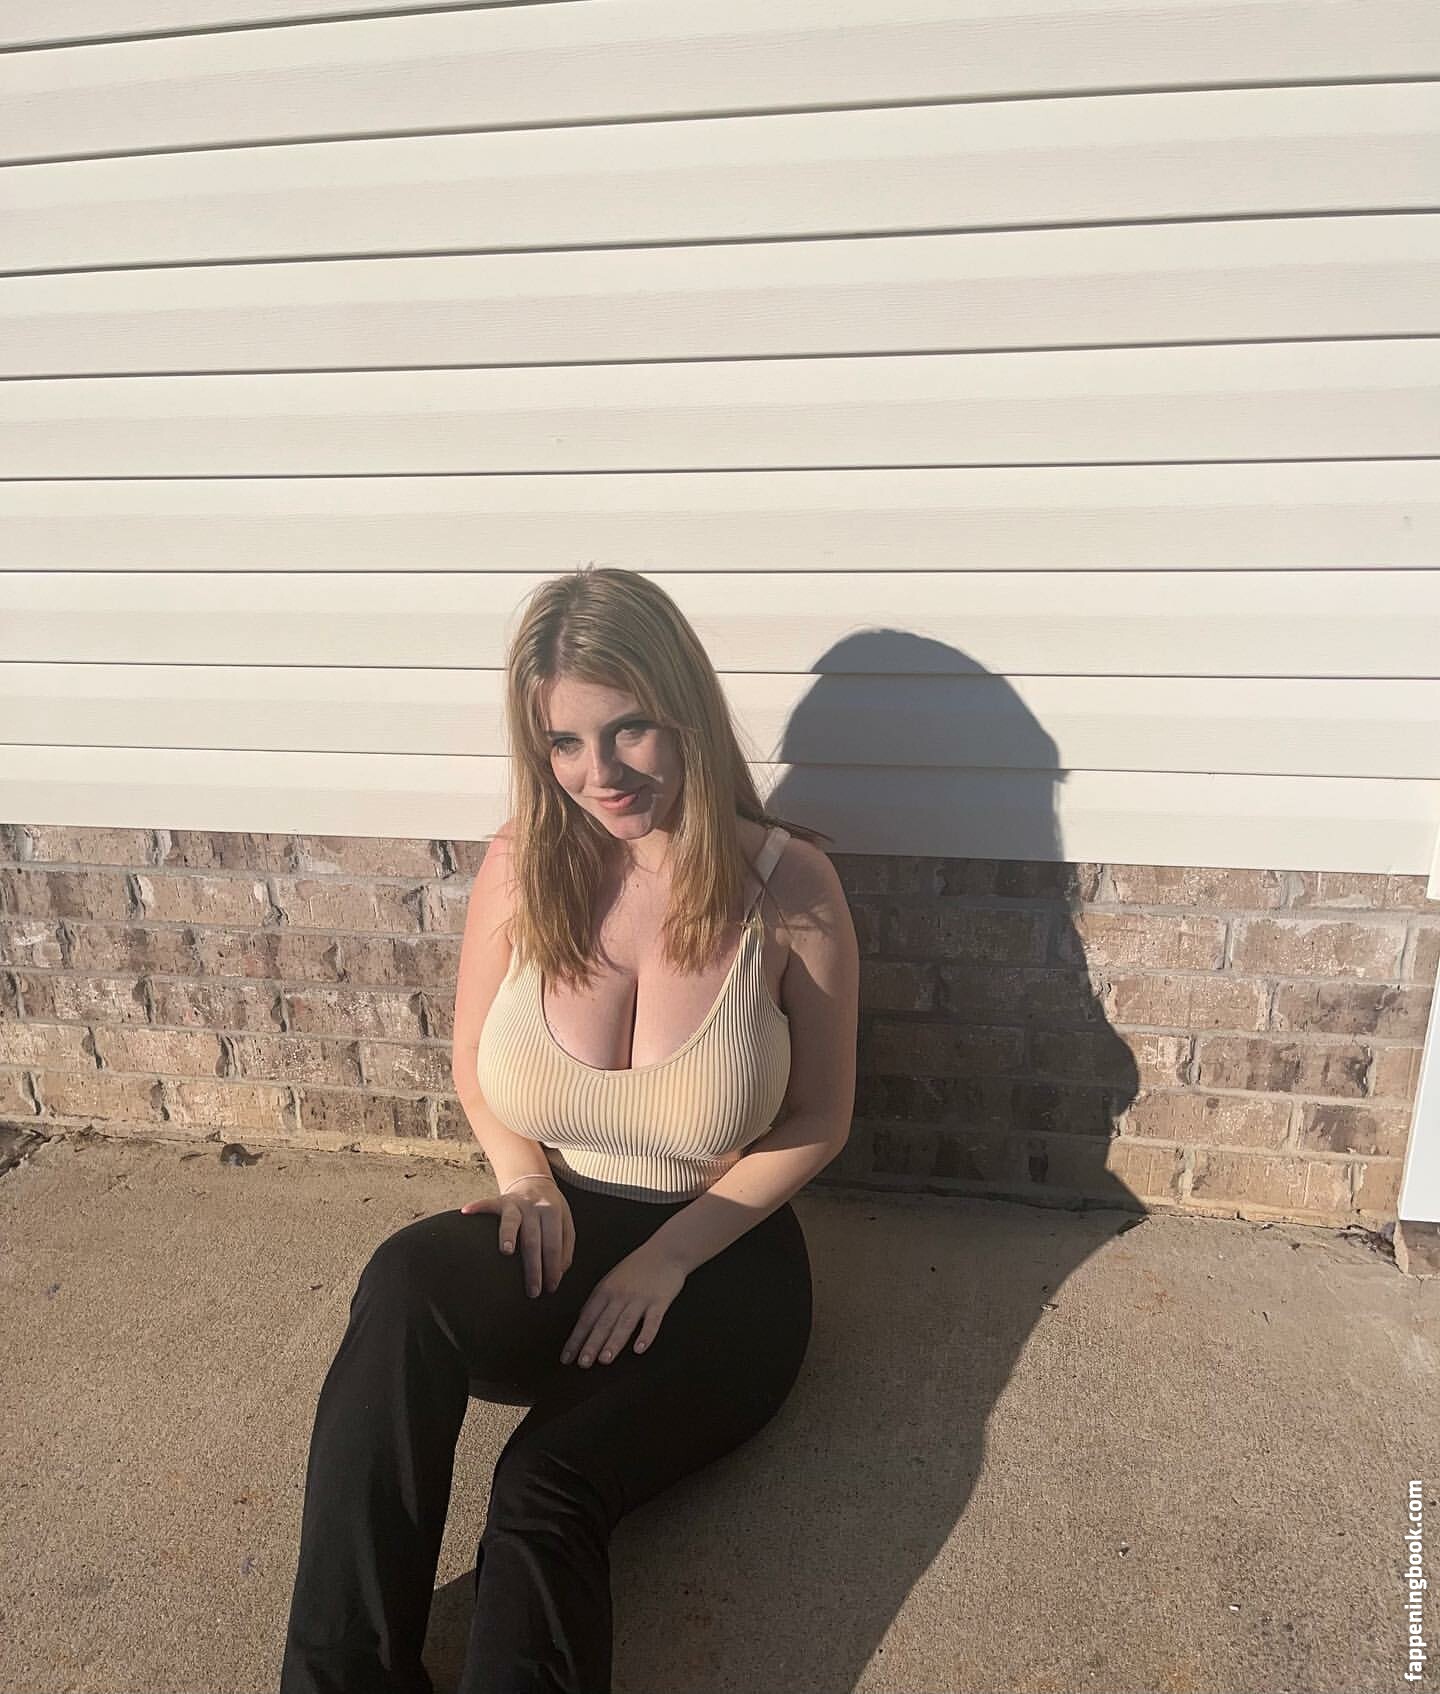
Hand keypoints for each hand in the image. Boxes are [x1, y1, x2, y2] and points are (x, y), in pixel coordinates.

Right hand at [459, 1176, 572, 1298]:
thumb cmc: (551, 1211)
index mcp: (553, 1213)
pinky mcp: (500, 1200)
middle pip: (533, 1240)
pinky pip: (487, 1203)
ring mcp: (515, 1203)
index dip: (552, 1267)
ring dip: (508, 1234)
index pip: (553, 1245)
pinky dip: (477, 1207)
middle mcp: (534, 1207)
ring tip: (506, 1251)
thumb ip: (566, 1246)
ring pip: (512, 1220)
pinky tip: (466, 1212)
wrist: (535, 1182)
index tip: (550, 1288)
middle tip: (533, 1291)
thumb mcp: (565, 1223)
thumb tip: (559, 1273)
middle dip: (533, 1267)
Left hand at [560, 1240, 687, 1367]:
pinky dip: (646, 1335)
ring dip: (613, 1342)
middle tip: (583, 1363)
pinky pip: (652, 1320)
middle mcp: (620, 1295)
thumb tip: (582, 1323)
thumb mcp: (612, 1279)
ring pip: (624, 1323)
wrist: (666, 1250)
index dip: (576, 1339)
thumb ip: (598, 1301)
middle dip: (591, 1344)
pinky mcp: (659, 1301)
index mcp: (605, 1290)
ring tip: (605, 1359)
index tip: (567, 1357)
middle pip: (603, 1322)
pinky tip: (640, 1348)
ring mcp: (640, 1298)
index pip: (586, 1318)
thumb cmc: (638, 1266)